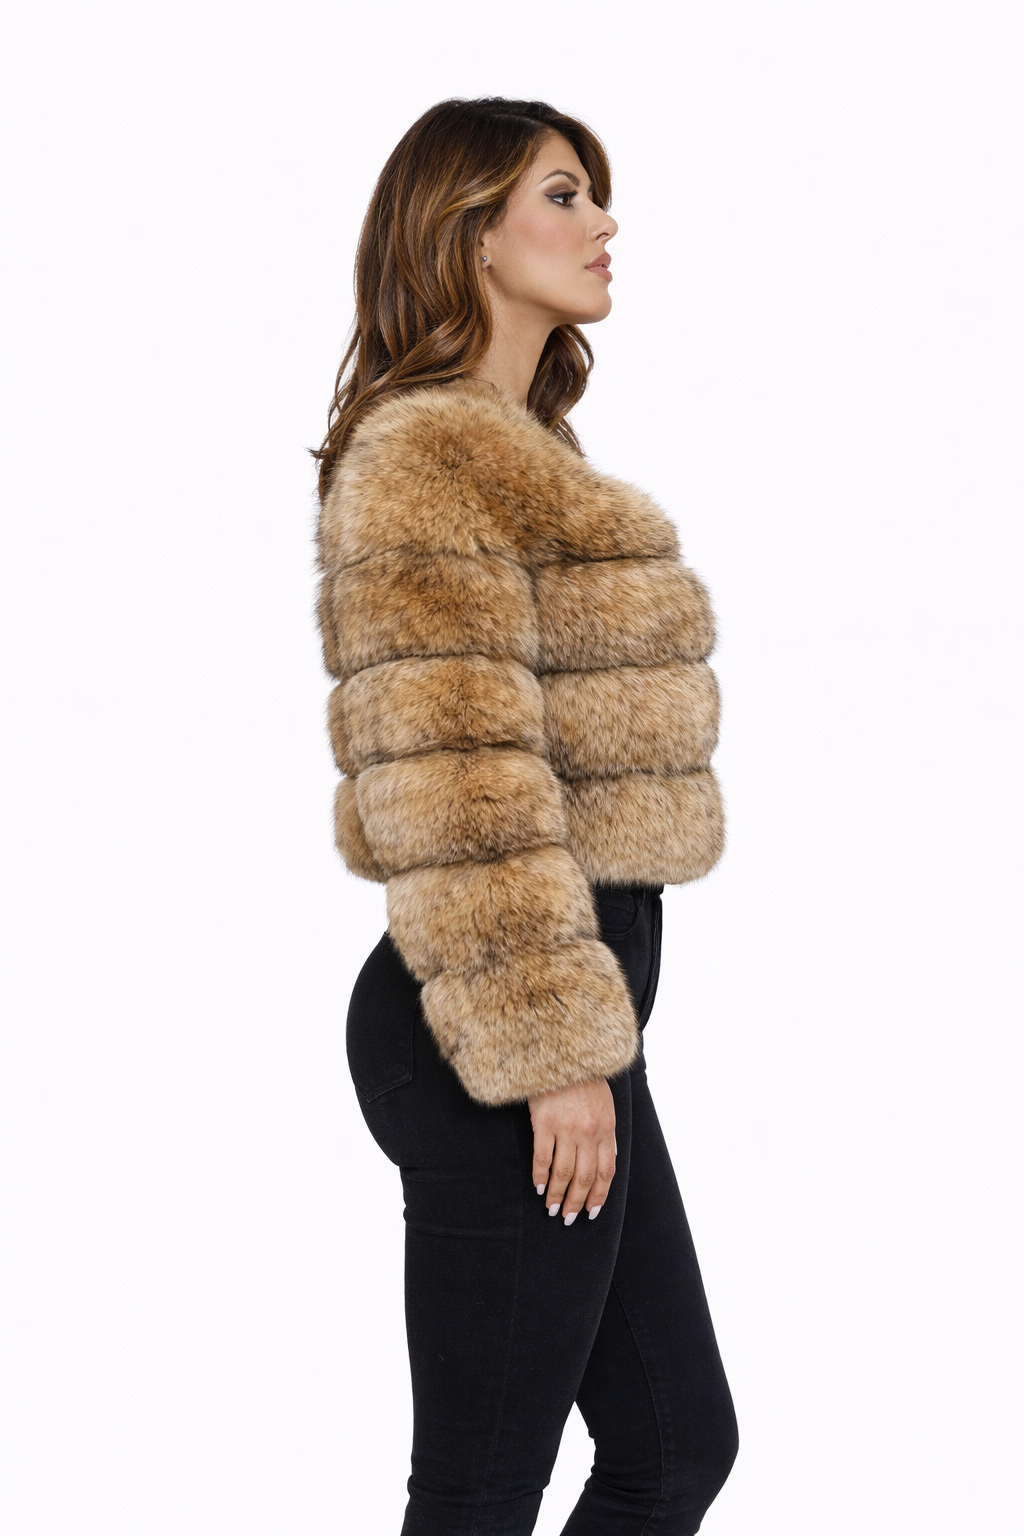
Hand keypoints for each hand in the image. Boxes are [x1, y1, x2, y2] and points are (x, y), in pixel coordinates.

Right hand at [528, 1078, 615, 1225]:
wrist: (563, 1052)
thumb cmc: (583, 1078)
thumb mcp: (605, 1104)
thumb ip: (605, 1132)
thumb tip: (606, 1158)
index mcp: (606, 1128)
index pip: (605, 1172)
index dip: (598, 1195)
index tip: (591, 1212)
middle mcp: (589, 1132)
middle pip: (585, 1177)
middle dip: (577, 1202)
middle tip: (568, 1217)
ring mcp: (566, 1128)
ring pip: (564, 1172)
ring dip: (557, 1194)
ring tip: (551, 1208)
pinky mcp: (544, 1122)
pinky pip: (543, 1157)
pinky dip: (540, 1175)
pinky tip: (538, 1186)